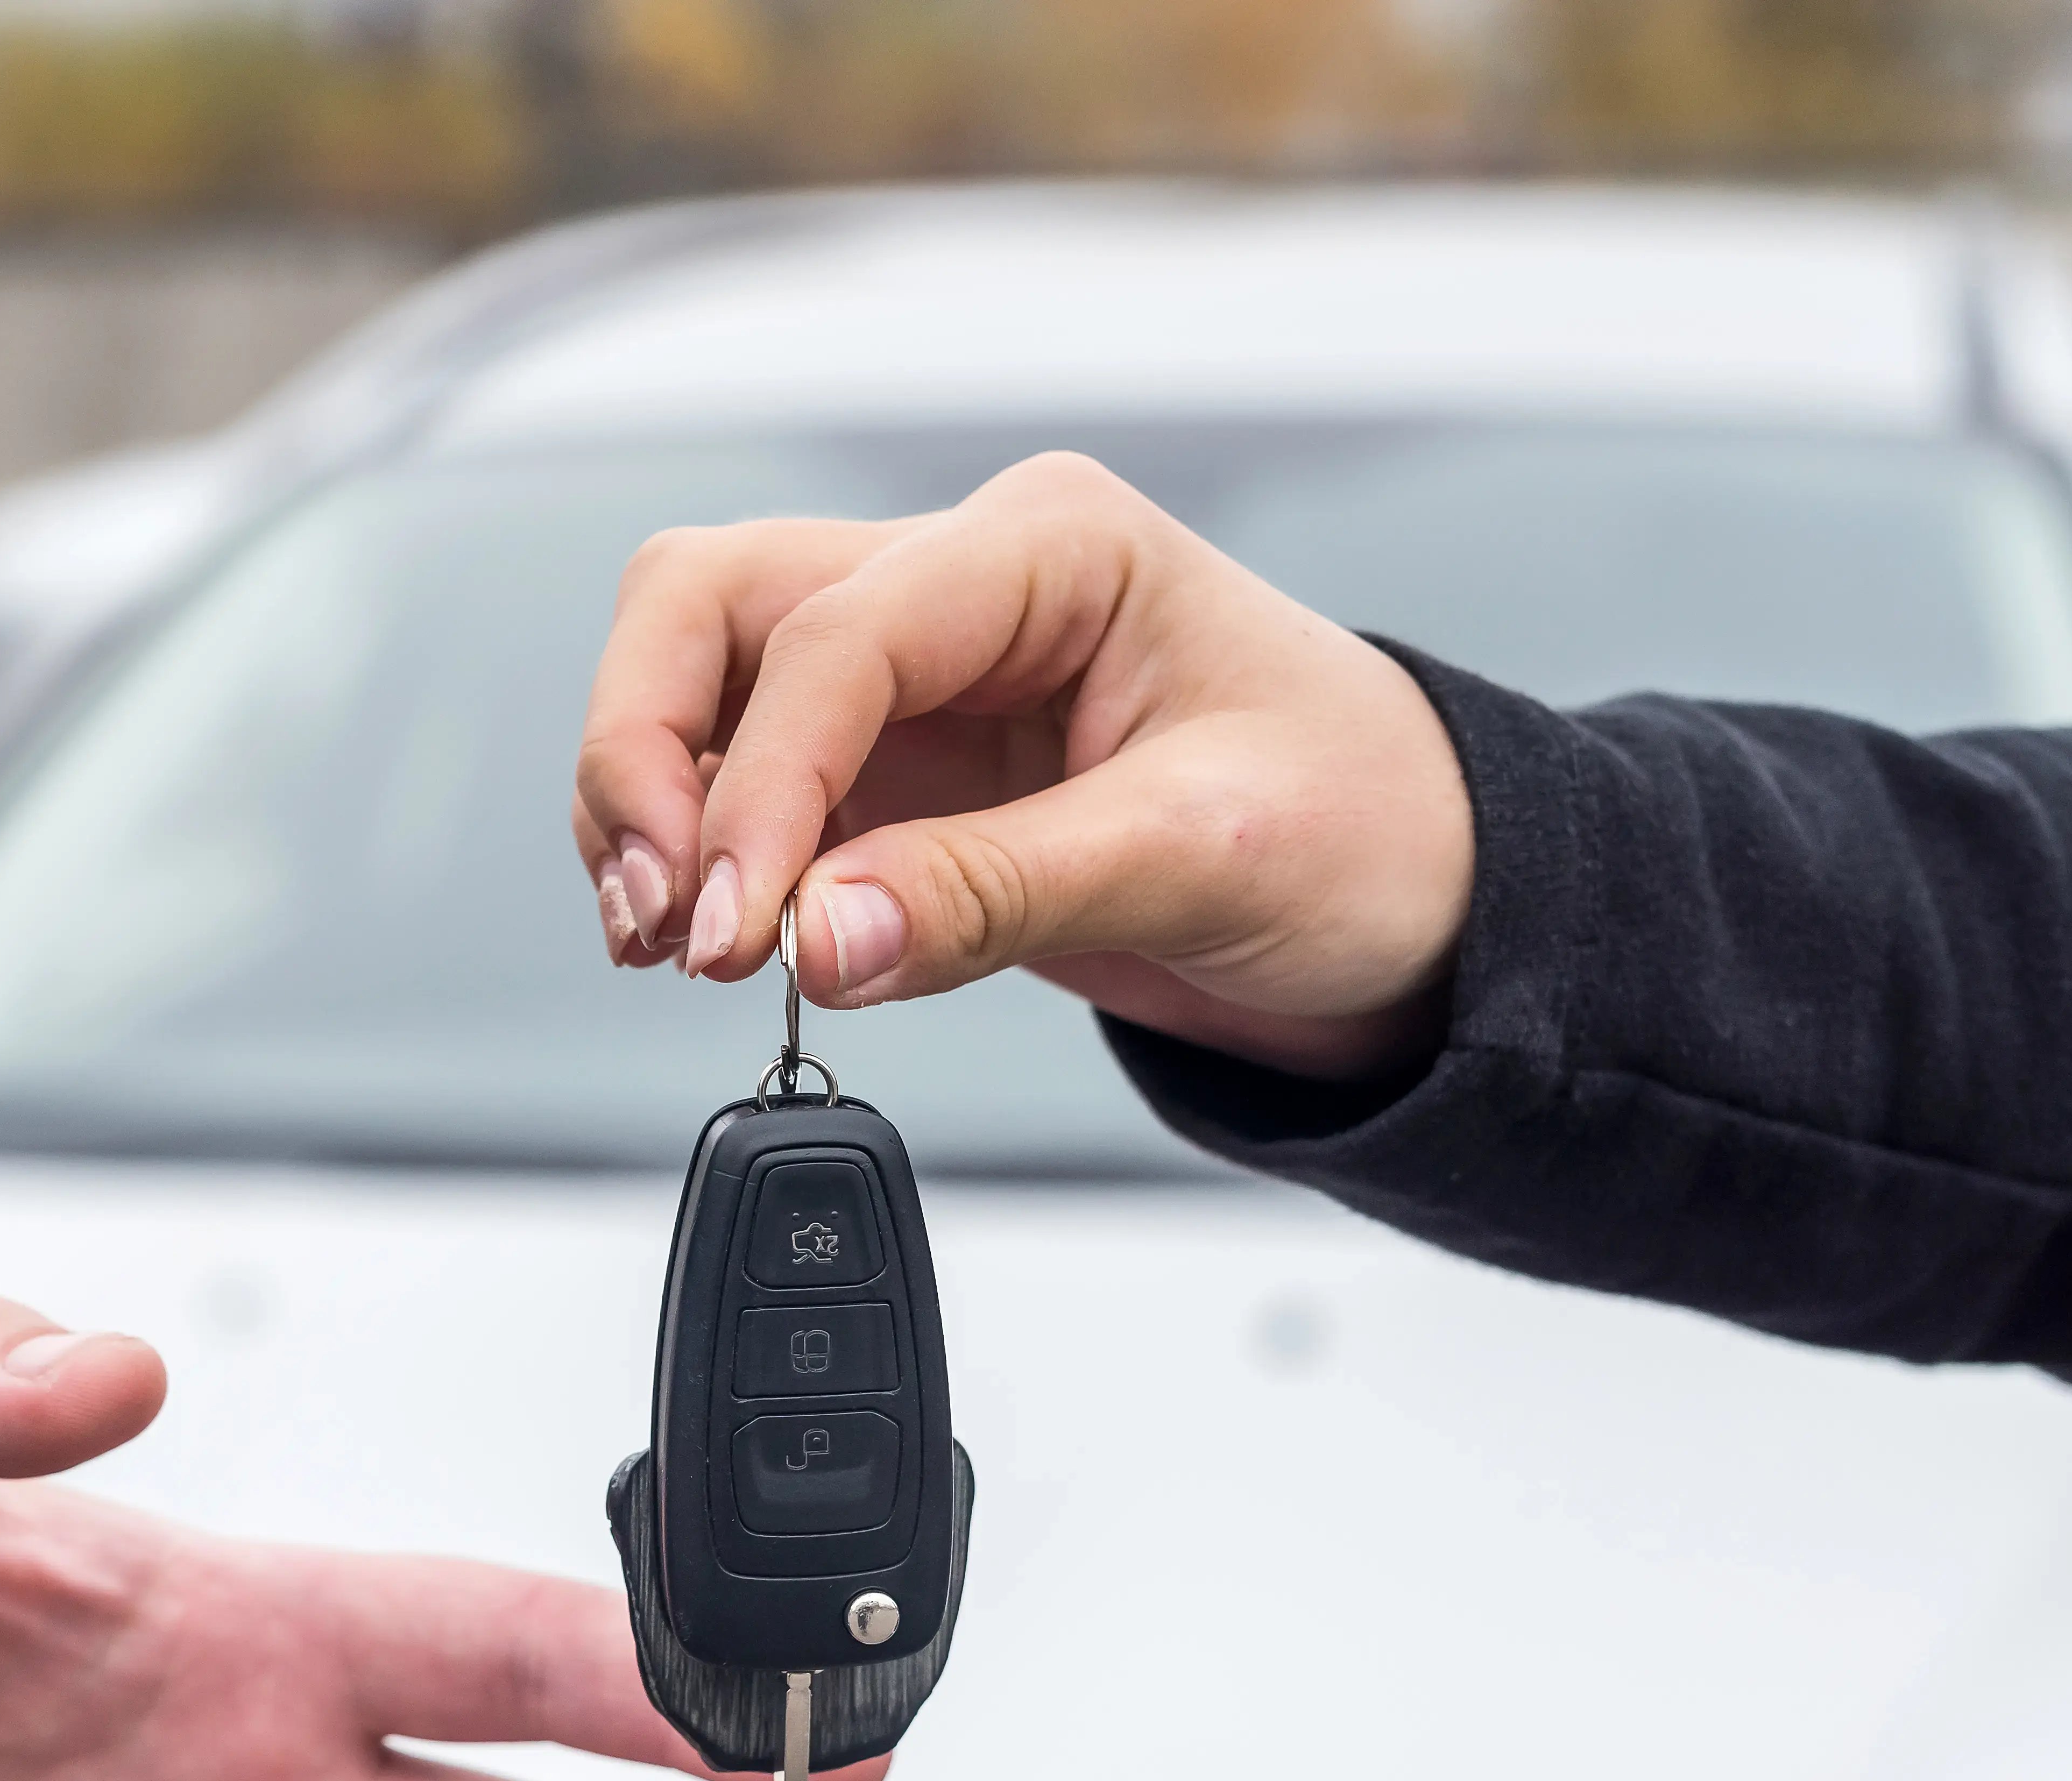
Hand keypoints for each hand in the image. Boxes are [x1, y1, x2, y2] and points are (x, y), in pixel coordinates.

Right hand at [572, 450, 1477, 1077]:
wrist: (1421, 902)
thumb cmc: (1365, 829)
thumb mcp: (1199, 859)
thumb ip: (995, 893)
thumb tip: (817, 939)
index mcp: (1052, 545)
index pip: (837, 636)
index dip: (757, 787)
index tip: (737, 930)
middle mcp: (962, 583)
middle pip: (709, 607)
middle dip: (650, 755)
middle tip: (664, 918)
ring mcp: (913, 676)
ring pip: (696, 685)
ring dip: (649, 808)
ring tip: (673, 945)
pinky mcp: (892, 772)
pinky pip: (740, 787)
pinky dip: (701, 858)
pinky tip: (716, 942)